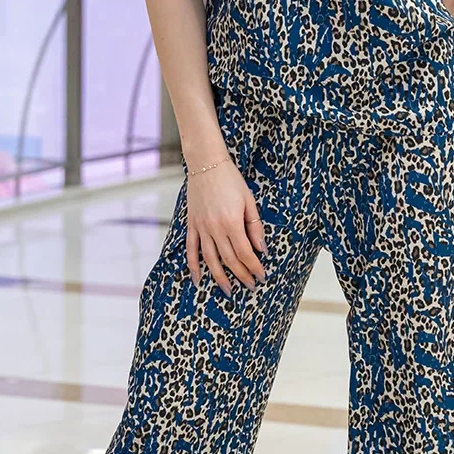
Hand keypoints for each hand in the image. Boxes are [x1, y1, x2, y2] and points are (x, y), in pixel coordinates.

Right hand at [186, 160, 266, 295]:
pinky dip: (193, 266)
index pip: (245, 253)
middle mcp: (215, 228)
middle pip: (230, 260)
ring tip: (229, 291)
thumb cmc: (230, 180)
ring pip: (211, 260)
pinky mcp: (192, 225)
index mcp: (232, 222)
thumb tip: (261, 249)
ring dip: (220, 278)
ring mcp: (201, 228)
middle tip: (250, 287)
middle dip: (242, 276)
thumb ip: (254, 227)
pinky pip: (191, 250)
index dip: (254, 268)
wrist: (206, 163)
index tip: (261, 277)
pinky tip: (198, 279)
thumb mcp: (249, 201)